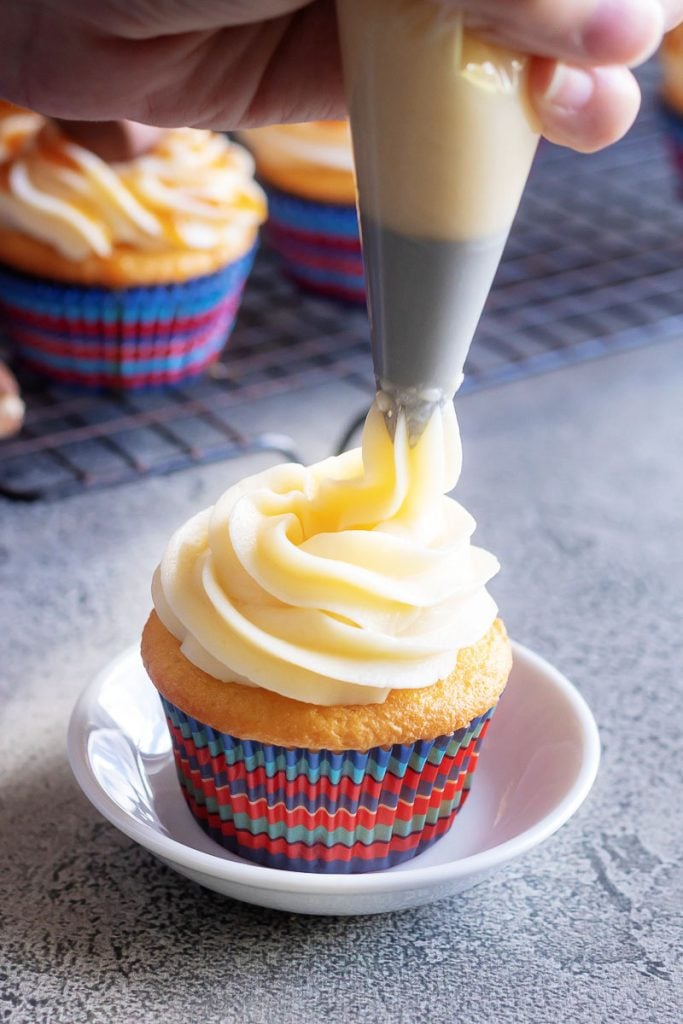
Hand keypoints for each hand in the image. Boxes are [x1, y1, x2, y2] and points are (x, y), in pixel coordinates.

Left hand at [1, 0, 681, 151]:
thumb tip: (617, 23)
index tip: (628, 10)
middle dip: (598, 23)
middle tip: (613, 57)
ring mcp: (397, 2)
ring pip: (514, 44)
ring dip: (567, 85)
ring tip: (579, 114)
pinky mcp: (360, 75)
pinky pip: (448, 107)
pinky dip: (492, 135)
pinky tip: (527, 137)